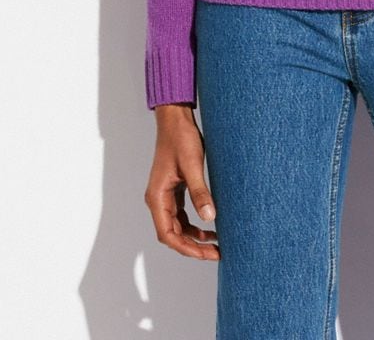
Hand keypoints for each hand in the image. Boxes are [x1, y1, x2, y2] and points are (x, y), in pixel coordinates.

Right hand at [145, 104, 219, 260]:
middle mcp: (158, 199)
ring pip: (177, 226)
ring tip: (216, 243)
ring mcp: (165, 195)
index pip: (168, 234)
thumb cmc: (181, 139)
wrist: (175, 119)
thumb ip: (200, 192)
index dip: (187, 248)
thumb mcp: (193, 165)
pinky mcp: (174, 189)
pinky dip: (194, 223)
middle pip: (173, 234)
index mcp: (157, 197)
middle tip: (216, 253)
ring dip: (194, 237)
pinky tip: (210, 226)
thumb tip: (209, 218)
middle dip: (193, 246)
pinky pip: (181, 214)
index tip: (207, 253)